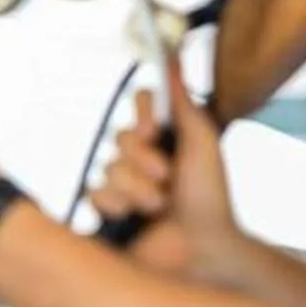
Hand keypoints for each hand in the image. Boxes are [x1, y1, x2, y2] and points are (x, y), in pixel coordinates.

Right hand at [88, 73, 243, 282]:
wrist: (201, 250)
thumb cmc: (210, 201)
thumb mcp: (202, 143)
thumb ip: (183, 100)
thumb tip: (173, 56)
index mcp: (168, 139)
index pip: (141, 105)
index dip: (144, 116)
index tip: (154, 130)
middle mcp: (144, 159)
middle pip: (121, 136)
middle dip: (144, 160)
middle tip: (167, 179)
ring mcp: (124, 186)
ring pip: (108, 167)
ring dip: (137, 188)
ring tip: (158, 207)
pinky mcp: (108, 212)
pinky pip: (95, 194)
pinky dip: (117, 205)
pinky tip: (135, 218)